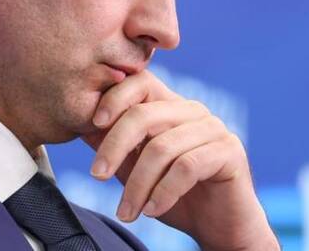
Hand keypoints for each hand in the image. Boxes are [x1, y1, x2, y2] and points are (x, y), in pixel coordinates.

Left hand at [81, 70, 279, 250]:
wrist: (219, 226)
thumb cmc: (173, 194)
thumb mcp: (134, 167)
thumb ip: (111, 143)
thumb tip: (79, 123)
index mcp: (170, 105)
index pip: (140, 82)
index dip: (114, 98)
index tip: (92, 124)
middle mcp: (192, 110)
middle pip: (144, 115)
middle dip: (114, 146)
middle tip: (96, 176)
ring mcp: (213, 128)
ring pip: (162, 147)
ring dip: (137, 185)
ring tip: (126, 211)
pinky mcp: (229, 152)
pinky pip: (187, 167)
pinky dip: (164, 192)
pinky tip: (152, 211)